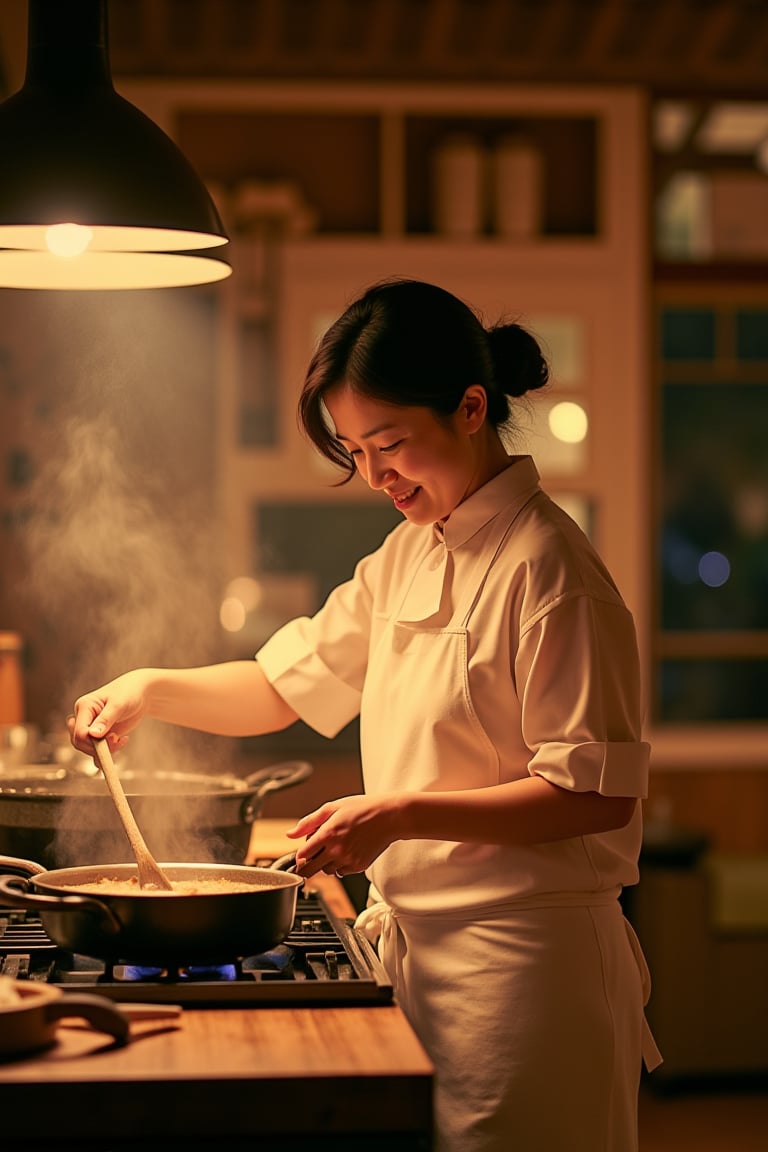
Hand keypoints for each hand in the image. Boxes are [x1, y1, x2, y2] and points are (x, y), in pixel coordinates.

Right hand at [67, 670, 149, 754]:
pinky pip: (95, 750)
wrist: (140, 693)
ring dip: (104, 750)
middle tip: (117, 739)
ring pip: (87, 748)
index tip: (113, 737)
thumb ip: (106, 719)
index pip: (80, 731)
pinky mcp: (98, 734)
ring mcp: (90, 726)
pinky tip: (121, 741)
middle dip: (98, 746)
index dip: (93, 741)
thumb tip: (93, 734)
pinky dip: (106, 752)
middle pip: (80, 742)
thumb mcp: (119, 704)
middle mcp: (84, 717)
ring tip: (120, 739)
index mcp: (84, 706)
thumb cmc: (129, 693)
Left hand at [285, 793, 402, 878]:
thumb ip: (308, 823)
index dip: (300, 855)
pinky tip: (347, 851)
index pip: (302, 855)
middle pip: (310, 870)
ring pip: (326, 872)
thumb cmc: (362, 808)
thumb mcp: (332, 808)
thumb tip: (290, 834)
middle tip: (311, 859)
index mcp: (327, 834)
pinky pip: (341, 872)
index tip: (302, 854)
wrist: (389, 817)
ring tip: (335, 847)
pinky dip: (340, 865)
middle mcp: (336, 850)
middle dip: (307, 866)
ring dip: (326, 863)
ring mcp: (348, 860)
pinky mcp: (358, 866)